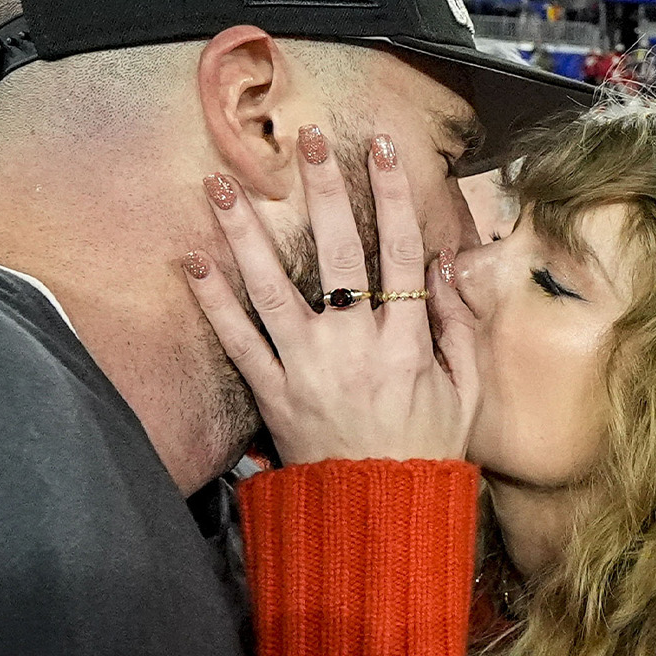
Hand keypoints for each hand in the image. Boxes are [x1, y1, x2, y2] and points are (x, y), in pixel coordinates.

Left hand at [183, 126, 478, 464]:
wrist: (379, 516)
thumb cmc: (425, 451)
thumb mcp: (465, 390)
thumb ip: (457, 327)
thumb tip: (445, 265)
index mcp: (406, 341)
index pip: (401, 251)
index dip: (392, 194)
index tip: (379, 147)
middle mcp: (354, 346)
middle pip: (338, 252)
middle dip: (323, 190)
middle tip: (306, 138)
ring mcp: (307, 368)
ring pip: (273, 288)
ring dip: (245, 232)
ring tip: (222, 183)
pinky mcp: (271, 394)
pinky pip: (237, 341)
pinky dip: (212, 301)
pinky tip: (191, 261)